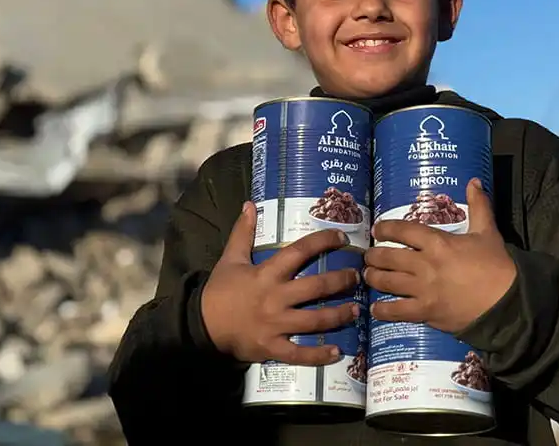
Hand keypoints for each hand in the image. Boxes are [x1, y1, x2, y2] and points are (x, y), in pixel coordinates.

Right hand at [200, 201, 359, 364]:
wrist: (200, 327)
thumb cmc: (219, 291)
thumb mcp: (230, 259)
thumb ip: (242, 233)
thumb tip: (249, 204)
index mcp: (267, 273)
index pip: (299, 252)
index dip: (322, 242)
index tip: (342, 238)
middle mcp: (275, 298)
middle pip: (315, 287)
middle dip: (340, 281)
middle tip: (358, 277)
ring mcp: (275, 324)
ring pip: (315, 320)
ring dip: (339, 315)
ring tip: (357, 310)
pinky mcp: (272, 348)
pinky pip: (299, 353)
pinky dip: (319, 355)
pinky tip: (338, 352)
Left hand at [364, 178, 516, 333]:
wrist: (508, 302)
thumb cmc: (497, 265)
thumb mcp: (487, 231)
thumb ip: (478, 205)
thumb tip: (474, 181)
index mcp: (438, 242)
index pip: (403, 230)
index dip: (386, 228)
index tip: (378, 229)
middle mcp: (425, 264)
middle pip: (388, 256)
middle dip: (374, 255)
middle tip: (370, 256)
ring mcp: (423, 289)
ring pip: (387, 282)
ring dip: (374, 277)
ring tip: (369, 275)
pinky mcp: (426, 312)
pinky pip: (396, 311)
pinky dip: (382, 310)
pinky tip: (375, 308)